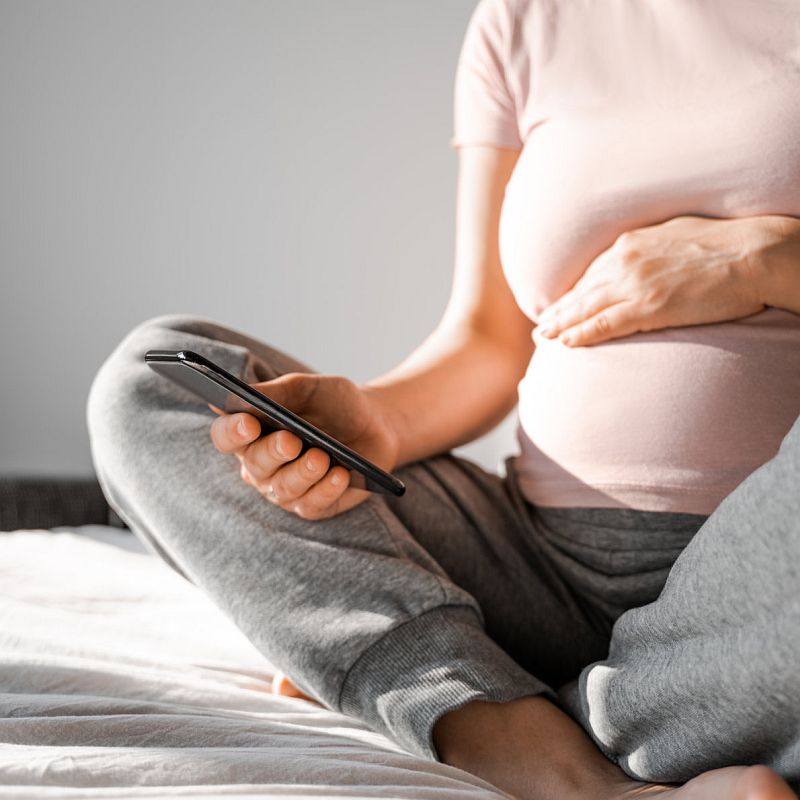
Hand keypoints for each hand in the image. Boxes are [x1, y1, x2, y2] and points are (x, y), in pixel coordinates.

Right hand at [209, 373, 398, 519]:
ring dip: (302, 473)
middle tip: (291, 441)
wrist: (377, 423)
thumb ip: (275, 392)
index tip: (248, 423)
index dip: (232, 431)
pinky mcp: (313, 506)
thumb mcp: (308, 389)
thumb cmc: (335, 403)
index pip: (225, 436)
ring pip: (282, 489)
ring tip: (322, 457)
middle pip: (253, 465)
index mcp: (252, 432)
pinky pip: (311, 505)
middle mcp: (262, 465)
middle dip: (272, 453)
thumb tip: (240, 395)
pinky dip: (326, 490)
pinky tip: (340, 475)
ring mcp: (286, 489)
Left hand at [536, 215, 772, 346]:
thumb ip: (648, 247)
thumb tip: (636, 255)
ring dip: (561, 325)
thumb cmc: (723, 243)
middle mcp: (624, 262)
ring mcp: (634, 285)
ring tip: (544, 338)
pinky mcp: (648, 307)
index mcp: (630, 244)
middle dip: (558, 311)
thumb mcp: (674, 233)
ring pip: (586, 309)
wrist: (753, 253)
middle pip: (582, 292)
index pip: (591, 274)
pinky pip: (604, 324)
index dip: (572, 293)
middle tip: (540, 327)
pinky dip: (582, 334)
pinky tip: (566, 344)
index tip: (558, 305)